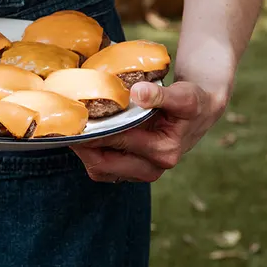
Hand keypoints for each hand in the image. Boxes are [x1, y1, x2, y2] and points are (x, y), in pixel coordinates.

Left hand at [72, 80, 226, 182]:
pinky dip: (92, 156)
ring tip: (74, 132)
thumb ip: (160, 95)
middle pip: (102, 163)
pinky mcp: (132, 173)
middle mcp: (152, 168)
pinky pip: (103, 170)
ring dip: (85, 153)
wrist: (200, 113)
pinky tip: (87, 138)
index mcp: (163, 151)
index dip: (92, 132)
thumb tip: (138, 93)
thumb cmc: (191, 102)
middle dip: (83, 145)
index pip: (116, 143)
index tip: (74, 121)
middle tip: (66, 127)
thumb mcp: (182, 95)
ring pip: (100, 170)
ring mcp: (141, 173)